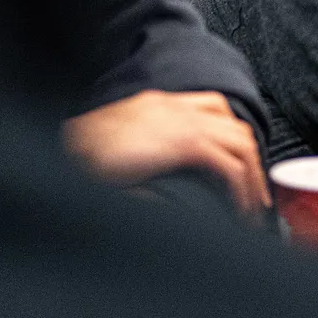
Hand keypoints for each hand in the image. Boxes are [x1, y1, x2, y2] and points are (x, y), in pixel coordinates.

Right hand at [64, 90, 270, 214]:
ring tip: (251, 210)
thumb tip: (163, 192)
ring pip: (240, 145)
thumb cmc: (77, 154)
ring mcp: (182, 122)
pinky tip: (238, 212)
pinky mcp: (185, 143)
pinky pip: (229, 166)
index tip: (239, 169)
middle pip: (234, 128)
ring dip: (252, 179)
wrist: (61, 150)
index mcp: (158, 104)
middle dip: (252, 163)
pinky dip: (240, 190)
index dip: (232, 139)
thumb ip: (143, 158)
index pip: (214, 110)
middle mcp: (175, 107)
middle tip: (255, 197)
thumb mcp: (115, 149)